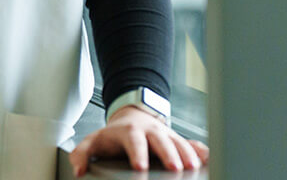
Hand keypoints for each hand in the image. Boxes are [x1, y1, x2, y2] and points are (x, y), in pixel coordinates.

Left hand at [68, 106, 209, 175]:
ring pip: (179, 142)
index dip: (138, 153)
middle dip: (168, 153)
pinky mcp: (177, 141)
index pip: (133, 140)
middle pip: (161, 140)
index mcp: (129, 132)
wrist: (131, 117)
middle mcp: (150, 131)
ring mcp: (165, 135)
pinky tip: (208, 159)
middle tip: (174, 169)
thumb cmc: (113, 135)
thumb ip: (82, 154)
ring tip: (193, 168)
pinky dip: (202, 151)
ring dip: (187, 154)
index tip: (140, 167)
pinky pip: (192, 144)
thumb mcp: (94, 141)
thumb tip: (78, 170)